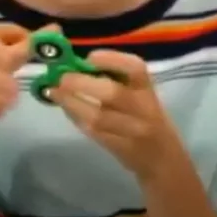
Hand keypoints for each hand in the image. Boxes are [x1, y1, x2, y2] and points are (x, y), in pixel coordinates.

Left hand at [50, 50, 181, 180]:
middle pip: (112, 94)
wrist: (163, 160)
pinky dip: (75, 117)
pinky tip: (64, 107)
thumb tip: (79, 64)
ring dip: (71, 102)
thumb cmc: (148, 118)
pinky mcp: (119, 148)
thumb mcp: (142, 95)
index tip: (89, 57)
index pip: (136, 69)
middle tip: (61, 77)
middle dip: (82, 84)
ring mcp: (132, 131)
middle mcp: (143, 109)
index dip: (112, 59)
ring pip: (98, 117)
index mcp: (148, 90)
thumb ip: (118, 80)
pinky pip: (93, 131)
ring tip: (53, 91)